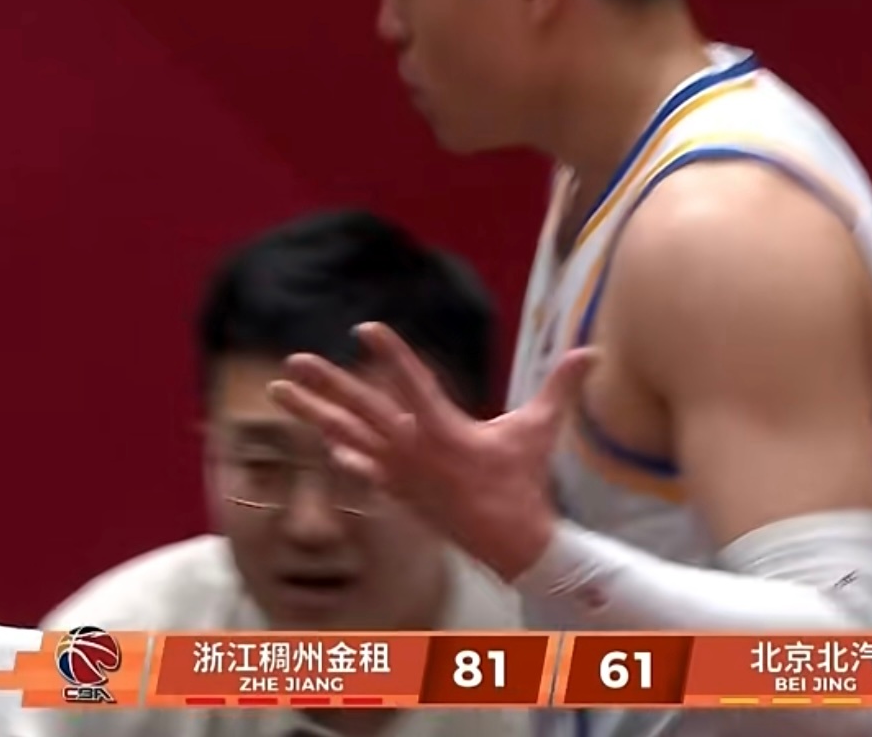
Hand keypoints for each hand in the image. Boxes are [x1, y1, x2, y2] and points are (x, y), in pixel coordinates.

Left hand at [268, 322, 595, 581]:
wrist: (509, 542)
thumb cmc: (523, 482)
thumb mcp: (540, 431)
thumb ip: (561, 388)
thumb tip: (591, 352)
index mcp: (443, 431)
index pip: (411, 383)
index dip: (389, 353)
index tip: (365, 329)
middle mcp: (412, 450)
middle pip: (360, 409)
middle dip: (326, 383)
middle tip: (294, 360)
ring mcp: (399, 472)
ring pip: (347, 435)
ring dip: (312, 412)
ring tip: (280, 390)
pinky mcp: (397, 490)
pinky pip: (360, 466)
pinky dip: (341, 450)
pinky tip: (323, 438)